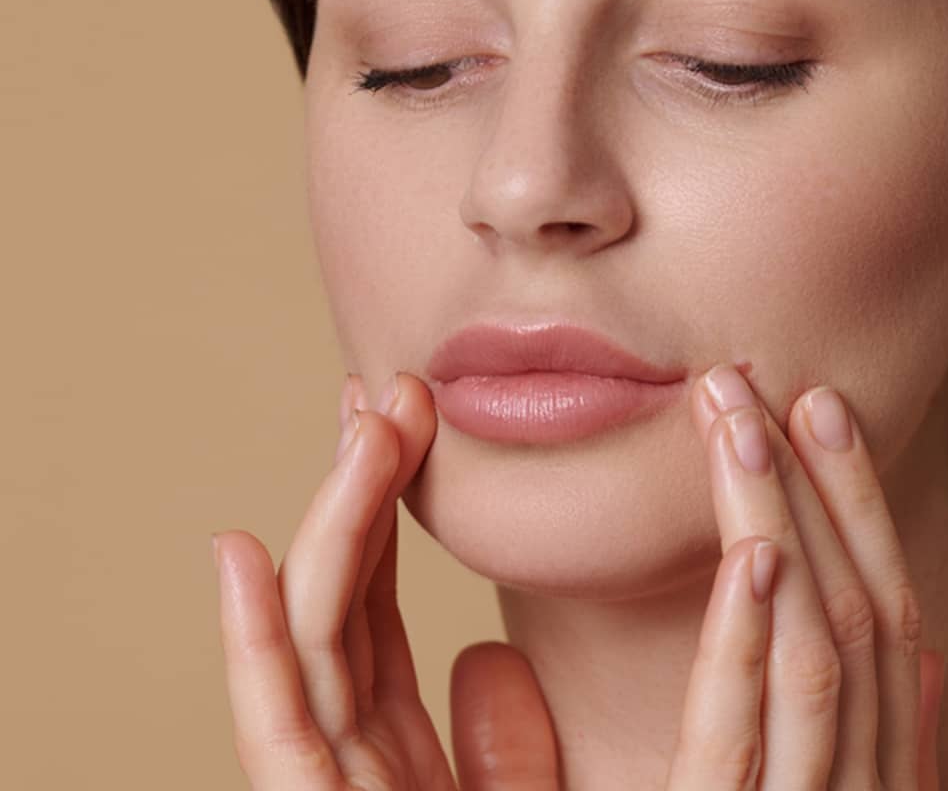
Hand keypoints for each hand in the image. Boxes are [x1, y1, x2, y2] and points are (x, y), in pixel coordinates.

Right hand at [211, 372, 559, 789]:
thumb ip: (510, 747)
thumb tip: (490, 654)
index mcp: (393, 763)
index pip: (373, 617)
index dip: (381, 517)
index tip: (402, 426)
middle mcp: (352, 766)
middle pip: (343, 604)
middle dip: (361, 491)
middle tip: (394, 391)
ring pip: (317, 638)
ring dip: (335, 524)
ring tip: (364, 423)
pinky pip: (280, 731)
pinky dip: (254, 643)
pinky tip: (241, 550)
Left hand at [666, 365, 946, 789]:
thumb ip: (881, 741)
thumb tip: (935, 660)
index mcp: (876, 775)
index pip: (887, 626)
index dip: (861, 511)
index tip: (822, 413)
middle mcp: (858, 790)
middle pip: (859, 620)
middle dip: (822, 491)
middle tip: (772, 385)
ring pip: (813, 654)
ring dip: (781, 524)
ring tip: (737, 421)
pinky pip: (736, 734)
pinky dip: (746, 638)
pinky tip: (748, 552)